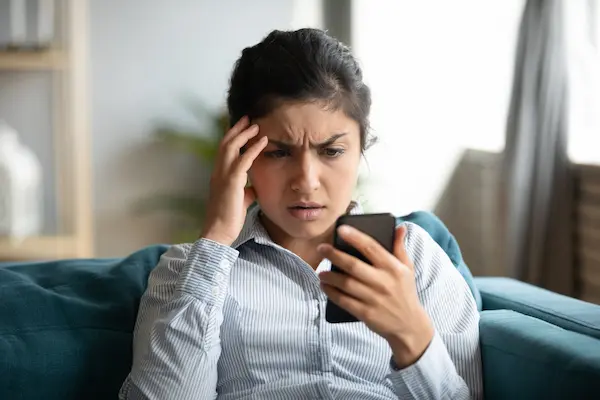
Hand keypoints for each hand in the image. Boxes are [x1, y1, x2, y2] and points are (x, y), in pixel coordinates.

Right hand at [200, 116, 267, 245]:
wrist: (219, 231)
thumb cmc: (229, 218)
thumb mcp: (239, 201)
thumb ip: (245, 191)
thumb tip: (253, 188)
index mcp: (218, 175)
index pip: (223, 150)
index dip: (231, 137)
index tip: (241, 127)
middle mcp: (218, 172)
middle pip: (225, 143)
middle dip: (236, 129)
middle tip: (247, 118)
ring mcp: (223, 176)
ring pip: (231, 147)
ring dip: (244, 134)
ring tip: (256, 125)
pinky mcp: (232, 182)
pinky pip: (243, 160)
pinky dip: (253, 148)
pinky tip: (262, 141)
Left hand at [318, 224, 434, 367]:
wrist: (410, 325)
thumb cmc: (405, 292)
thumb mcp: (407, 269)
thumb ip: (400, 247)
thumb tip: (399, 227)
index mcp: (394, 268)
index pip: (372, 248)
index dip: (355, 237)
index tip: (341, 229)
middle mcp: (384, 282)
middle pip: (354, 265)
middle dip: (335, 255)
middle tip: (321, 248)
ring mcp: (375, 299)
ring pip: (346, 284)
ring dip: (330, 276)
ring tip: (320, 271)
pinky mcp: (366, 314)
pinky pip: (344, 301)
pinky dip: (331, 293)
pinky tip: (324, 286)